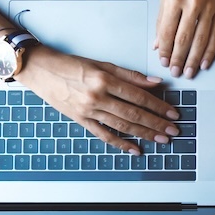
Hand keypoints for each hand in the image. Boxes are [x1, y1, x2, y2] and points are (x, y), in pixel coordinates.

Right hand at [16, 47, 179, 154]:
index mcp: (105, 80)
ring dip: (145, 134)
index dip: (158, 106)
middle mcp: (98, 96)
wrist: (41, 70)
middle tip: (173, 130)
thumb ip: (130, 75)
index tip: (173, 113)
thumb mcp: (102, 64)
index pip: (139, 96)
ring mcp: (89, 111)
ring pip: (122, 126)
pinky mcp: (81, 120)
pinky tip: (135, 149)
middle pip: (134, 114)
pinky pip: (104, 135)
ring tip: (162, 139)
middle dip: (157, 123)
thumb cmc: (71, 65)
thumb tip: (156, 83)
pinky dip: (120, 144)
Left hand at [156, 0, 214, 78]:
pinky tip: (204, 62)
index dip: (165, 49)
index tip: (163, 61)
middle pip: (183, 38)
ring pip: (200, 40)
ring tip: (189, 72)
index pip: (167, 30)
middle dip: (178, 59)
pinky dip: (209, 51)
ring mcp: (209, 7)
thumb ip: (162, 18)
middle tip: (175, 72)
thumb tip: (158, 42)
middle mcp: (191, 3)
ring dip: (193, 59)